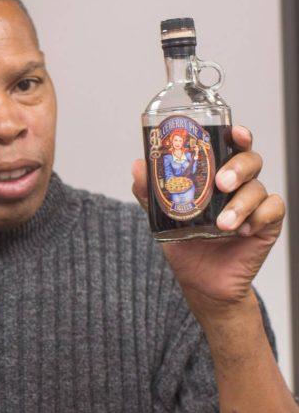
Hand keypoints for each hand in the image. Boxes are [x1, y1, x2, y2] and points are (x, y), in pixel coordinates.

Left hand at [131, 125, 284, 308]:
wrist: (200, 280)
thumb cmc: (185, 243)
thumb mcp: (161, 217)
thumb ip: (150, 192)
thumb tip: (138, 165)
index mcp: (215, 175)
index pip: (230, 147)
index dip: (236, 135)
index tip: (233, 132)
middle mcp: (238, 184)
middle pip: (250, 160)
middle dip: (237, 168)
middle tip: (221, 184)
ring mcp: (254, 203)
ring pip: (258, 188)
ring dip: (240, 204)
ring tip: (223, 225)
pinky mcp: (267, 223)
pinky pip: (273, 210)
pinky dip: (259, 217)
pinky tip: (243, 231)